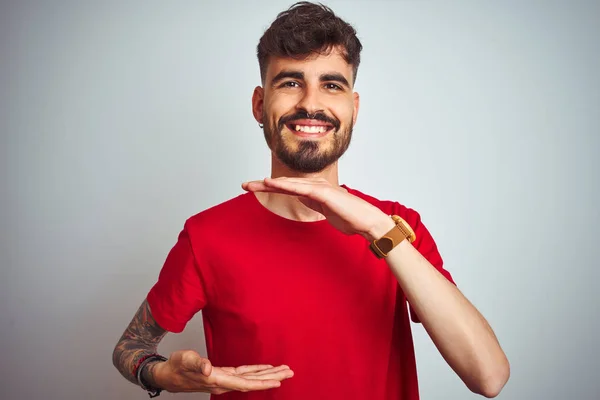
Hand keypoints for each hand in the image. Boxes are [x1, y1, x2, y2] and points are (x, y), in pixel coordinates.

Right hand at [153, 350, 292, 394]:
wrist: (167, 374)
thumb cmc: (176, 366)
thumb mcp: (184, 360)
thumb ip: (196, 363)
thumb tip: (207, 367)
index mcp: (216, 379)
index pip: (245, 384)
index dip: (262, 383)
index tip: (278, 381)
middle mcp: (223, 382)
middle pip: (252, 383)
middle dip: (272, 378)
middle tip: (290, 373)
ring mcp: (224, 380)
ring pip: (250, 379)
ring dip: (267, 375)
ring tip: (283, 371)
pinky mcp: (223, 375)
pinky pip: (244, 374)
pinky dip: (256, 371)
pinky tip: (265, 369)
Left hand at [242, 177, 391, 240]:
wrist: (367, 222)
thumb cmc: (350, 218)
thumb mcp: (326, 211)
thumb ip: (314, 203)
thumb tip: (302, 198)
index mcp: (315, 191)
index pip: (288, 188)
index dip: (270, 188)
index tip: (254, 189)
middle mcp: (316, 186)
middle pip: (285, 184)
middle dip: (263, 184)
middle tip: (244, 185)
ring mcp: (320, 188)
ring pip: (290, 184)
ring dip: (270, 183)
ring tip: (252, 184)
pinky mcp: (323, 193)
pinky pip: (300, 188)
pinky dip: (284, 185)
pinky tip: (271, 184)